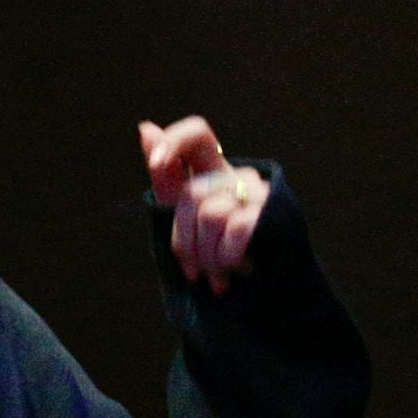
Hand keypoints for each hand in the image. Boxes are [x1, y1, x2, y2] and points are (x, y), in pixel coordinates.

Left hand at [140, 117, 269, 295]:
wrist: (267, 291)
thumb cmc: (219, 251)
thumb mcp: (184, 216)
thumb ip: (166, 176)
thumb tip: (145, 127)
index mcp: (214, 171)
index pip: (198, 133)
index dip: (174, 141)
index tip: (156, 163)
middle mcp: (237, 176)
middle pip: (191, 193)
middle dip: (184, 240)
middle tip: (193, 269)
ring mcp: (258, 193)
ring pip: (209, 214)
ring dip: (205, 256)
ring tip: (215, 275)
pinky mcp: (273, 215)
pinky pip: (234, 229)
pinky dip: (226, 258)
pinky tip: (232, 272)